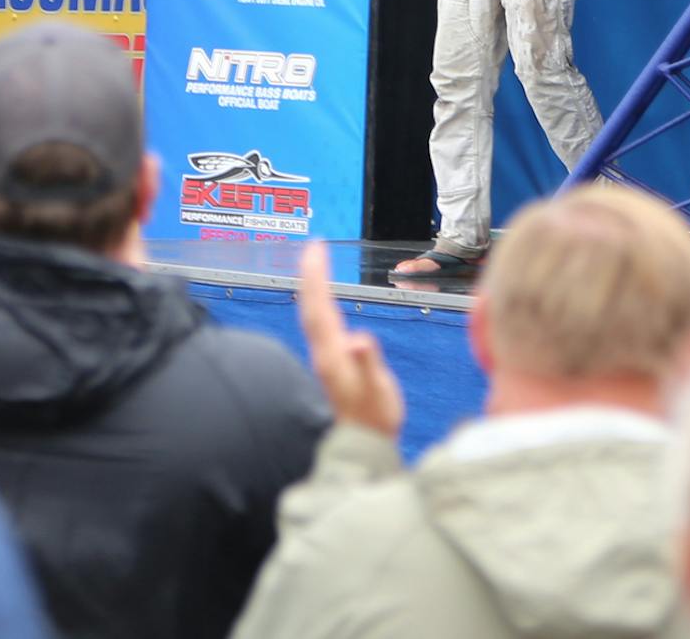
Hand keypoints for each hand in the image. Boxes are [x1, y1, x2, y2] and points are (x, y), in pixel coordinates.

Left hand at [297, 241, 404, 438]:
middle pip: (311, 306)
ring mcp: (326, 357)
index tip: (316, 249)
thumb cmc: (375, 418)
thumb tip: (358, 340)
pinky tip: (322, 301)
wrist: (363, 443)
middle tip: (314, 246)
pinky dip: (319, 304)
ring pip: (312, 314)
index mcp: (333, 353)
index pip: (320, 306)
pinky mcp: (331, 362)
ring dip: (312, 287)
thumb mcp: (378, 391)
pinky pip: (319, 324)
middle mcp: (324, 352)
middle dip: (311, 274)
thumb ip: (369, 364)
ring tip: (315, 264)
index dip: (316, 276)